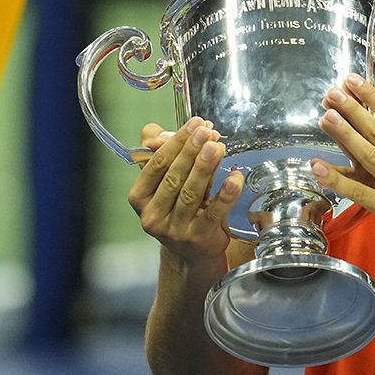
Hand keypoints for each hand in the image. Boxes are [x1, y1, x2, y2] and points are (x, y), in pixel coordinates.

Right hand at [128, 116, 244, 263]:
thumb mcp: (167, 182)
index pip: (156, 164)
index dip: (175, 142)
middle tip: (207, 131)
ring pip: (191, 193)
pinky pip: (214, 212)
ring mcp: (174, 230)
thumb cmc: (179, 208)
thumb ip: (167, 154)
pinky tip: (235, 177)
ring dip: (206, 167)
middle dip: (191, 151)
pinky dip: (225, 193)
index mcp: (140, 198)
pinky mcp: (197, 238)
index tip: (194, 124)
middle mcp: (152, 215)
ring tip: (218, 146)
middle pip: (173, 177)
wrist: (192, 251)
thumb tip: (169, 132)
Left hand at [312, 73, 374, 265]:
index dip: (372, 97)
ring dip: (345, 135)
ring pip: (369, 157)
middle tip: (331, 93)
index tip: (352, 80)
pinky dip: (336, 179)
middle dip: (353, 110)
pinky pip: (358, 191)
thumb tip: (366, 121)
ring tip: (326, 117)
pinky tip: (317, 167)